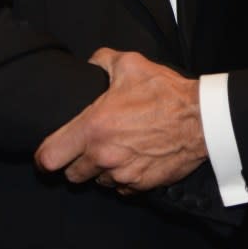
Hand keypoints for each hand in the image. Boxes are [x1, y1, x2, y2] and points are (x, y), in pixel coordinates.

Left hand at [34, 48, 206, 191]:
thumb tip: (90, 64)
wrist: (201, 119)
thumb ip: (101, 60)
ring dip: (101, 168)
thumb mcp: (130, 64)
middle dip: (75, 161)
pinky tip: (133, 157)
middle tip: (89, 144)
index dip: (46, 155)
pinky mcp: (141, 185)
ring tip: (116, 147)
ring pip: (97, 181)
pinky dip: (123, 177)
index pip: (49, 158)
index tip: (51, 150)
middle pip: (71, 175)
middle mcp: (103, 157)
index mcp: (93, 128)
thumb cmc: (165, 92)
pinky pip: (121, 188)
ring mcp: (122, 175)